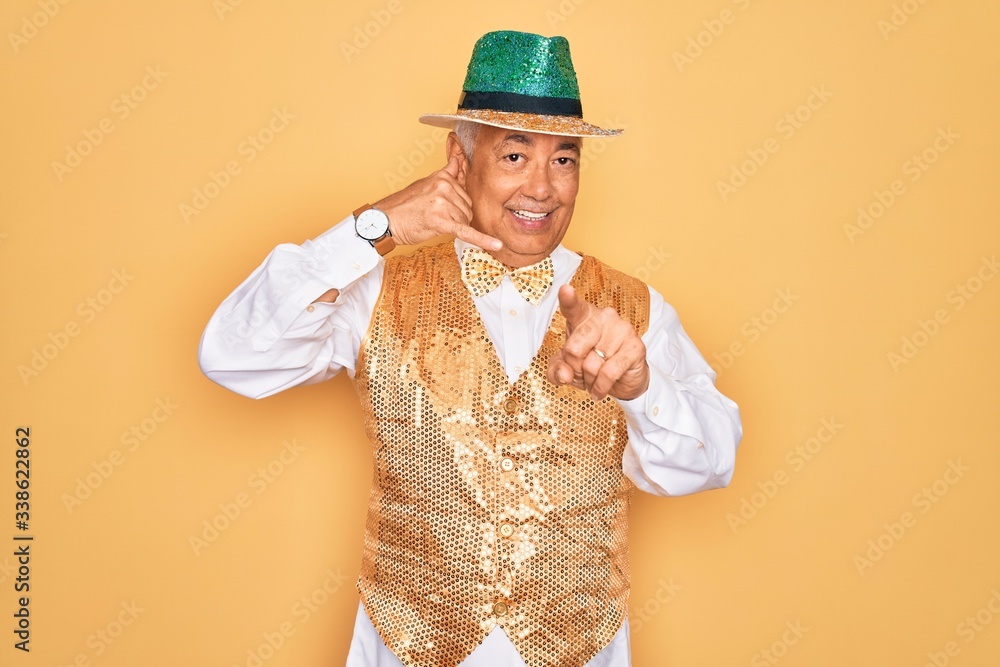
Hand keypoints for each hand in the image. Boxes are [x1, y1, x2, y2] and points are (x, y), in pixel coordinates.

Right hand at [374, 155, 501, 250]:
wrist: (385, 221)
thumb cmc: (404, 206)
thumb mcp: (426, 184)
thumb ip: (446, 175)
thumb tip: (458, 159)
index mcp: (442, 177)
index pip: (464, 191)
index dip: (458, 202)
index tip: (459, 203)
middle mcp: (445, 187)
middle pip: (467, 207)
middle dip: (456, 215)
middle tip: (434, 217)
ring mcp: (444, 203)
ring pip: (465, 220)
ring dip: (453, 225)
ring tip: (432, 222)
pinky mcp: (442, 222)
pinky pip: (466, 232)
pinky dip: (482, 241)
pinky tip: (496, 245)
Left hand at [547, 284, 649, 401]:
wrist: (622, 380)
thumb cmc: (592, 365)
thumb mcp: (567, 368)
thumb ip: (557, 370)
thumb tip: (564, 374)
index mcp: (584, 316)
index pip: (573, 307)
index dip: (568, 299)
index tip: (565, 290)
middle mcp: (604, 317)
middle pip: (574, 348)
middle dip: (573, 368)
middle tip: (581, 373)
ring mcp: (622, 330)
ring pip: (592, 363)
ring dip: (589, 380)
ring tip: (594, 379)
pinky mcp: (635, 346)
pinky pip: (608, 372)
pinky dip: (601, 386)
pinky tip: (601, 389)